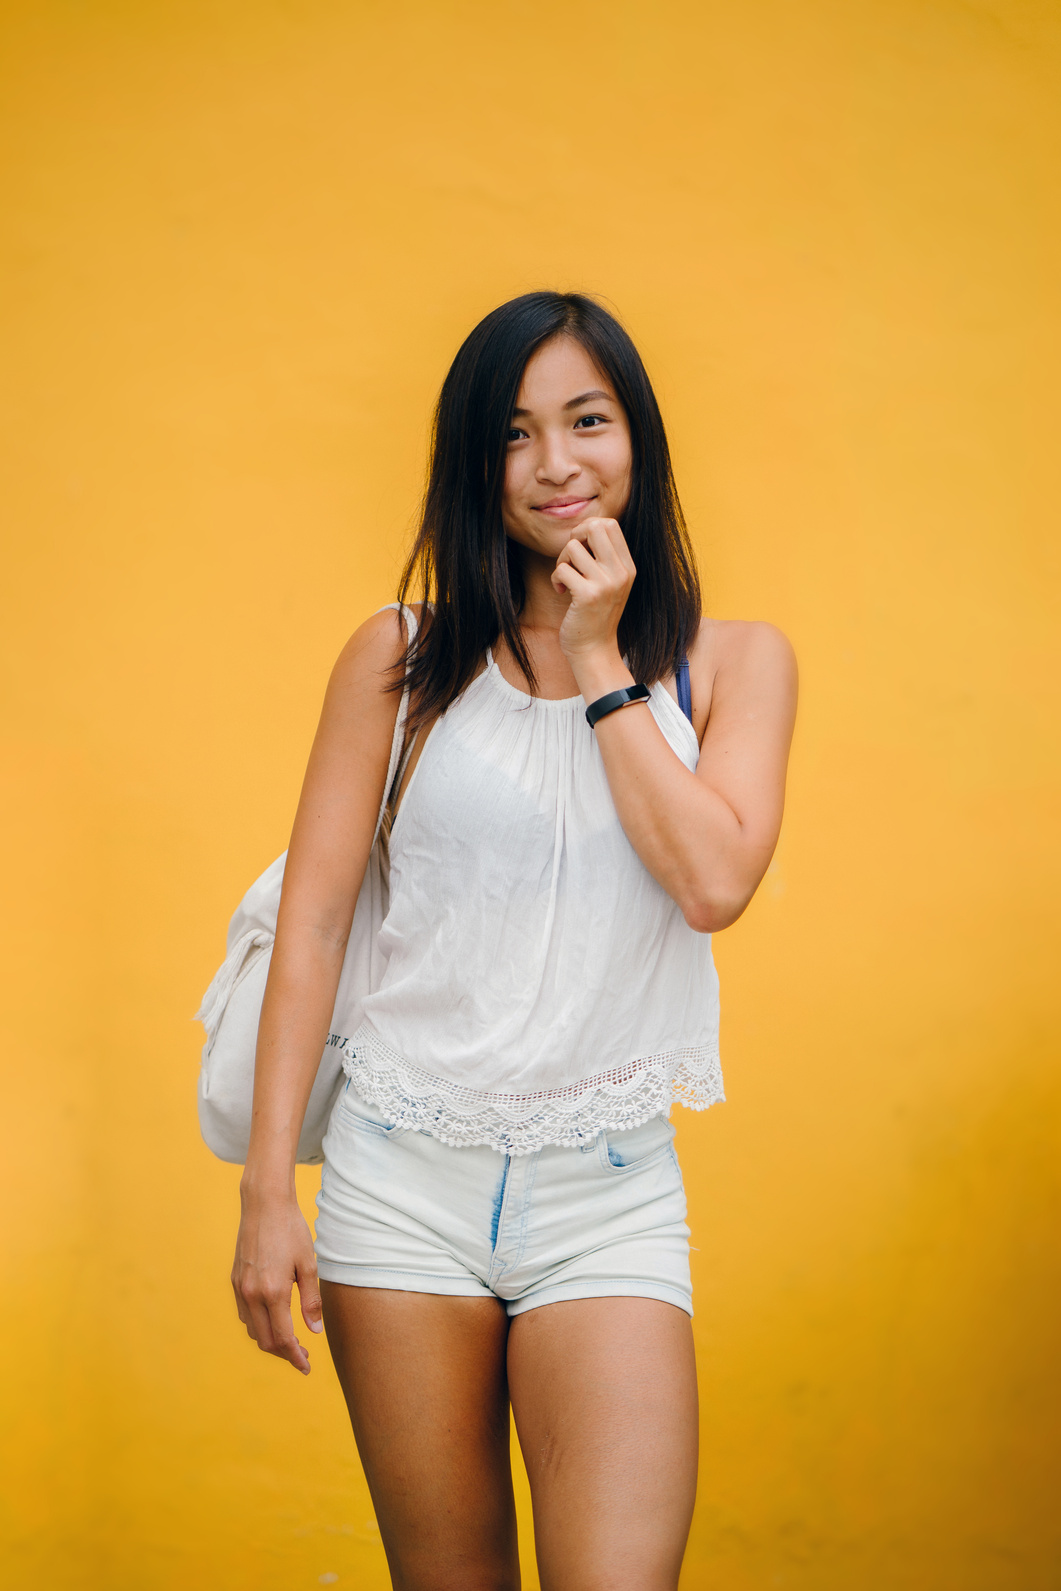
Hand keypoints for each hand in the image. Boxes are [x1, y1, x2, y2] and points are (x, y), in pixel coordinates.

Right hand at [231, 1191, 322, 1374]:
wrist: (264, 1204)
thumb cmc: (291, 1231)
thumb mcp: (308, 1264)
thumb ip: (311, 1301)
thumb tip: (314, 1331)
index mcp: (274, 1292)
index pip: (283, 1339)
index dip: (296, 1357)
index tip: (306, 1367)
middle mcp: (252, 1294)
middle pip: (265, 1341)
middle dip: (284, 1353)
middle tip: (302, 1355)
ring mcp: (240, 1288)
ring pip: (253, 1330)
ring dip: (270, 1341)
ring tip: (291, 1339)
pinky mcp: (235, 1280)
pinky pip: (245, 1314)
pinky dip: (258, 1324)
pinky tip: (274, 1318)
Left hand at [551, 517, 635, 669]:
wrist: (594, 650)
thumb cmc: (595, 614)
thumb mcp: (609, 583)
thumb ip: (603, 557)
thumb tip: (583, 528)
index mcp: (628, 567)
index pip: (610, 524)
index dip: (587, 529)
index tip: (580, 549)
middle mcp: (621, 573)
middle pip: (594, 527)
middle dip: (575, 537)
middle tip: (571, 558)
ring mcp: (606, 584)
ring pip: (572, 548)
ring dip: (562, 562)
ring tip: (566, 580)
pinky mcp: (587, 595)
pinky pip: (562, 569)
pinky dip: (556, 579)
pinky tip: (562, 592)